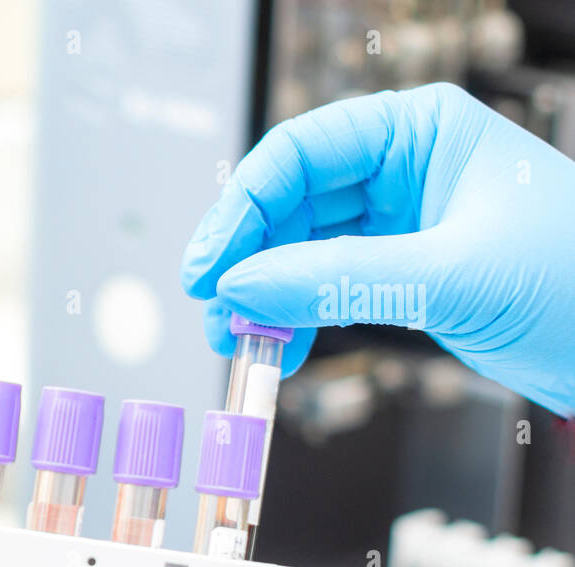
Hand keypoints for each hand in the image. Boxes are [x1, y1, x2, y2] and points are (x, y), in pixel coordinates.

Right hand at [180, 82, 574, 416]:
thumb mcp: (447, 277)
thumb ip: (335, 281)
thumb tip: (244, 289)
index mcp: (420, 133)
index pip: (299, 154)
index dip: (241, 209)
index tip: (208, 267)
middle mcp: (404, 168)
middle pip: (290, 202)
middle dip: (247, 259)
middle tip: (216, 309)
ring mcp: (402, 221)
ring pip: (301, 248)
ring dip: (264, 294)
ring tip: (240, 337)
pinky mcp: (404, 270)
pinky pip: (327, 284)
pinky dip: (297, 315)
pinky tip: (281, 343)